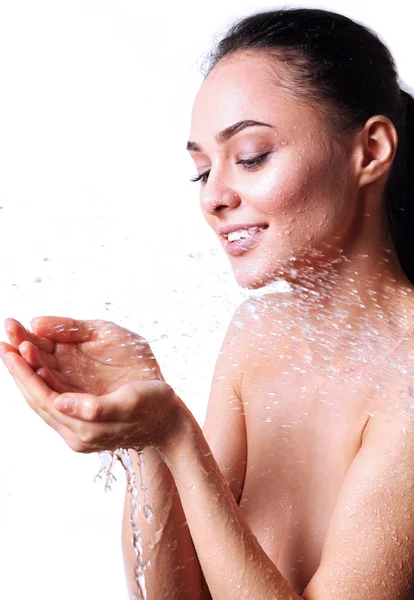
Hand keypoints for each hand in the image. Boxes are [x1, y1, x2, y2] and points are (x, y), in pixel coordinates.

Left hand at [0, 317, 181, 452]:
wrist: (169, 423)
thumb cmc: (155, 407)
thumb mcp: (130, 403)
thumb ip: (95, 407)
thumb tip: (59, 401)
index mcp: (83, 429)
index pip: (43, 398)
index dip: (24, 373)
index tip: (9, 347)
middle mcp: (74, 431)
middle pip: (37, 397)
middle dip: (19, 368)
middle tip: (3, 339)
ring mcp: (77, 427)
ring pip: (43, 395)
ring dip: (27, 370)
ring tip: (13, 345)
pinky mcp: (82, 418)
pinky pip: (54, 395)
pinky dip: (42, 376)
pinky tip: (35, 361)